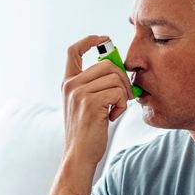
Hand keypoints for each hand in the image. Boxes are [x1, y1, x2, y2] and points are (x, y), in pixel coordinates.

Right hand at [61, 35, 133, 165]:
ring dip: (124, 94)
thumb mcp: (87, 104)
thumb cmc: (88, 132)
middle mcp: (71, 85)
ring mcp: (79, 92)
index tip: (105, 39)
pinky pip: (118, 92)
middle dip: (123, 78)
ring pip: (115, 77)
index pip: (74, 51)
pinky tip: (113, 116)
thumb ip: (96, 86)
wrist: (79, 155)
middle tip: (126, 96)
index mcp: (68, 83)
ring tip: (116, 109)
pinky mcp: (90, 102)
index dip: (90, 40)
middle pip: (107, 64)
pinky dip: (122, 104)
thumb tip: (119, 71)